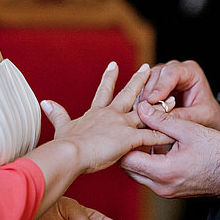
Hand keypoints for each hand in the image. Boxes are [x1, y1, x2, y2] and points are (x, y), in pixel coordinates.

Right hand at [40, 62, 172, 173]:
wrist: (69, 154)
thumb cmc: (64, 145)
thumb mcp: (61, 127)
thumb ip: (57, 114)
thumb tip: (44, 102)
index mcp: (96, 113)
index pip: (104, 91)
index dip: (109, 78)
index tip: (114, 65)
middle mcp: (111, 115)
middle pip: (129, 94)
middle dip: (140, 80)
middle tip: (148, 67)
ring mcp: (121, 125)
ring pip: (146, 112)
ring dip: (161, 106)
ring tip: (174, 98)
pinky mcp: (129, 138)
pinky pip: (151, 136)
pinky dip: (164, 135)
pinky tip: (175, 133)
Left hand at [120, 101, 219, 197]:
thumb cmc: (218, 152)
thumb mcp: (190, 130)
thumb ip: (162, 120)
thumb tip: (142, 107)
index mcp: (164, 171)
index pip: (127, 158)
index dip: (124, 140)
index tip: (126, 125)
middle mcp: (161, 186)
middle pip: (127, 168)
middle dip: (126, 148)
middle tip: (131, 129)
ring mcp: (165, 191)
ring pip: (136, 173)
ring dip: (136, 155)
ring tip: (142, 135)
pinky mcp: (169, 191)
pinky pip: (148, 177)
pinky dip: (146, 162)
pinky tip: (153, 146)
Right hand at [138, 60, 219, 130]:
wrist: (205, 122)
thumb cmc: (208, 117)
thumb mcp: (200, 118)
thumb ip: (181, 116)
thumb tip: (157, 117)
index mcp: (190, 71)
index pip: (172, 72)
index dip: (161, 86)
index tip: (152, 100)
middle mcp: (174, 70)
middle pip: (155, 75)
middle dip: (148, 94)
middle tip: (142, 112)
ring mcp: (161, 78)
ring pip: (145, 83)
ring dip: (141, 100)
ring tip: (140, 116)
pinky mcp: (152, 88)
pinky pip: (141, 92)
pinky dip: (139, 104)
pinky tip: (138, 116)